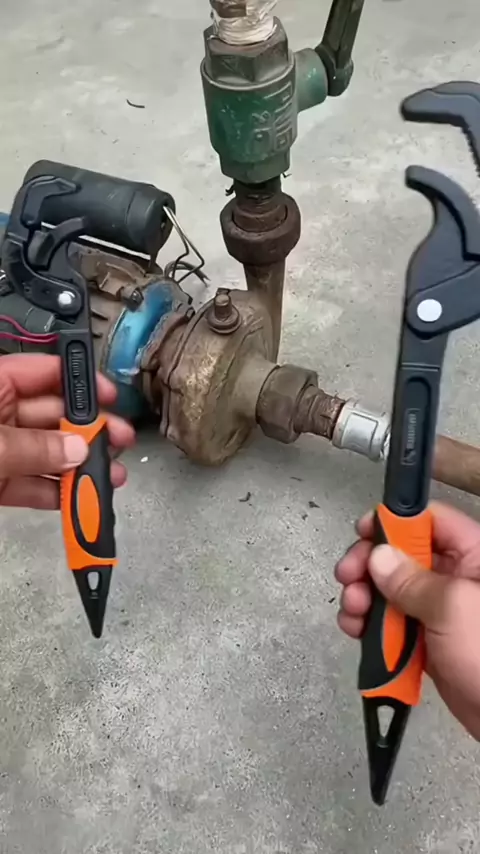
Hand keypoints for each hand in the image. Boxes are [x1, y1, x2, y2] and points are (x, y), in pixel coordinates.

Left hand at [0, 353, 134, 509]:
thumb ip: (33, 447)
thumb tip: (76, 450)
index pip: (45, 372)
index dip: (81, 383)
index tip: (112, 396)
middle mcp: (0, 415)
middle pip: (53, 416)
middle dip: (90, 430)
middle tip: (121, 440)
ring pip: (47, 454)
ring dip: (80, 467)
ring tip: (111, 476)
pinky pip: (31, 485)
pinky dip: (56, 494)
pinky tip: (80, 498)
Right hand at [335, 502, 479, 738]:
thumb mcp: (452, 608)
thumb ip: (412, 580)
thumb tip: (380, 556)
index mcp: (474, 557)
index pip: (431, 521)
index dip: (395, 523)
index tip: (364, 534)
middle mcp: (458, 578)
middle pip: (404, 555)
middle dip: (370, 565)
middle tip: (348, 576)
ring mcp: (442, 612)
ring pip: (393, 591)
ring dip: (365, 597)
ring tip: (352, 611)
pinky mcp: (430, 641)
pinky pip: (394, 624)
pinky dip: (372, 626)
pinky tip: (355, 630)